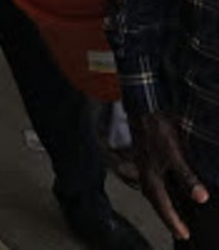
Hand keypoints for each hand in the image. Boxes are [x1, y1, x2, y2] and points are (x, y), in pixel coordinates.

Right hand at [131, 112, 208, 239]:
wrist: (142, 107)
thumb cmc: (155, 129)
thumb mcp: (175, 153)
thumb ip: (187, 176)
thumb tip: (201, 197)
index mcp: (151, 177)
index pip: (163, 207)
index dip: (174, 222)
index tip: (184, 235)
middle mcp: (145, 174)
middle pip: (156, 202)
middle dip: (167, 217)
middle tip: (179, 229)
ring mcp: (144, 165)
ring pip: (153, 192)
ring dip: (163, 204)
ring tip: (172, 213)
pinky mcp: (145, 157)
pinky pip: (152, 181)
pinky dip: (159, 190)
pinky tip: (164, 185)